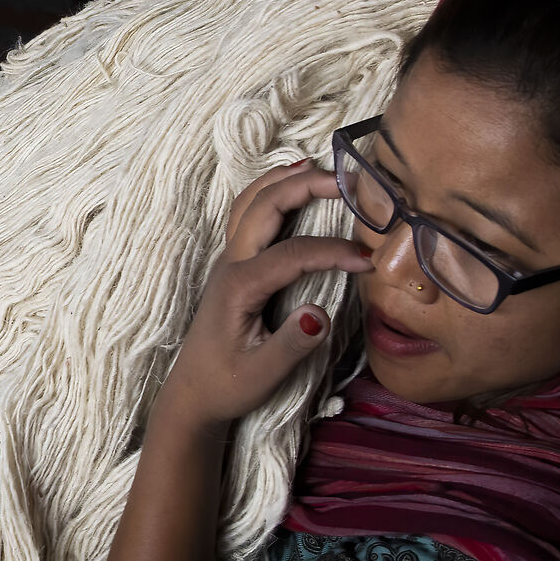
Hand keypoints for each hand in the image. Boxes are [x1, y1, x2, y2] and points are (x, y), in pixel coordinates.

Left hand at [151, 162, 371, 434]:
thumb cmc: (226, 386)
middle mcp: (230, 265)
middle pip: (263, 206)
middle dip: (305, 186)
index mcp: (238, 288)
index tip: (368, 260)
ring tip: (320, 166)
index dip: (332, 252)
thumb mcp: (260, 376)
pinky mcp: (235, 265)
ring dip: (284, 180)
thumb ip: (291, 345)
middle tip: (349, 180)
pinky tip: (291, 182)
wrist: (192, 394)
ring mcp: (229, 261)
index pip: (291, 254)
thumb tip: (321, 315)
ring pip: (250, 202)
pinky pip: (248, 213)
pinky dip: (271, 190)